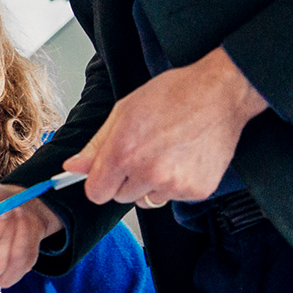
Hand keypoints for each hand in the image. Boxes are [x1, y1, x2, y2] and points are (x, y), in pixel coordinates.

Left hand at [64, 46, 266, 206]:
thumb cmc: (173, 95)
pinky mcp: (197, 190)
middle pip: (121, 198)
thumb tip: (72, 167)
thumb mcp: (124, 112)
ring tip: (166, 154)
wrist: (221, 93)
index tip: (107, 174)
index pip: (96, 193)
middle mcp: (148, 173)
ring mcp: (174, 184)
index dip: (100, 183)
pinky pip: (174, 198)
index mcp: (123, 153)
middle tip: (145, 153)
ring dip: (151, 185)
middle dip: (126, 181)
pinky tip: (184, 159)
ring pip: (148, 200)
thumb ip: (95, 145)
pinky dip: (176, 184)